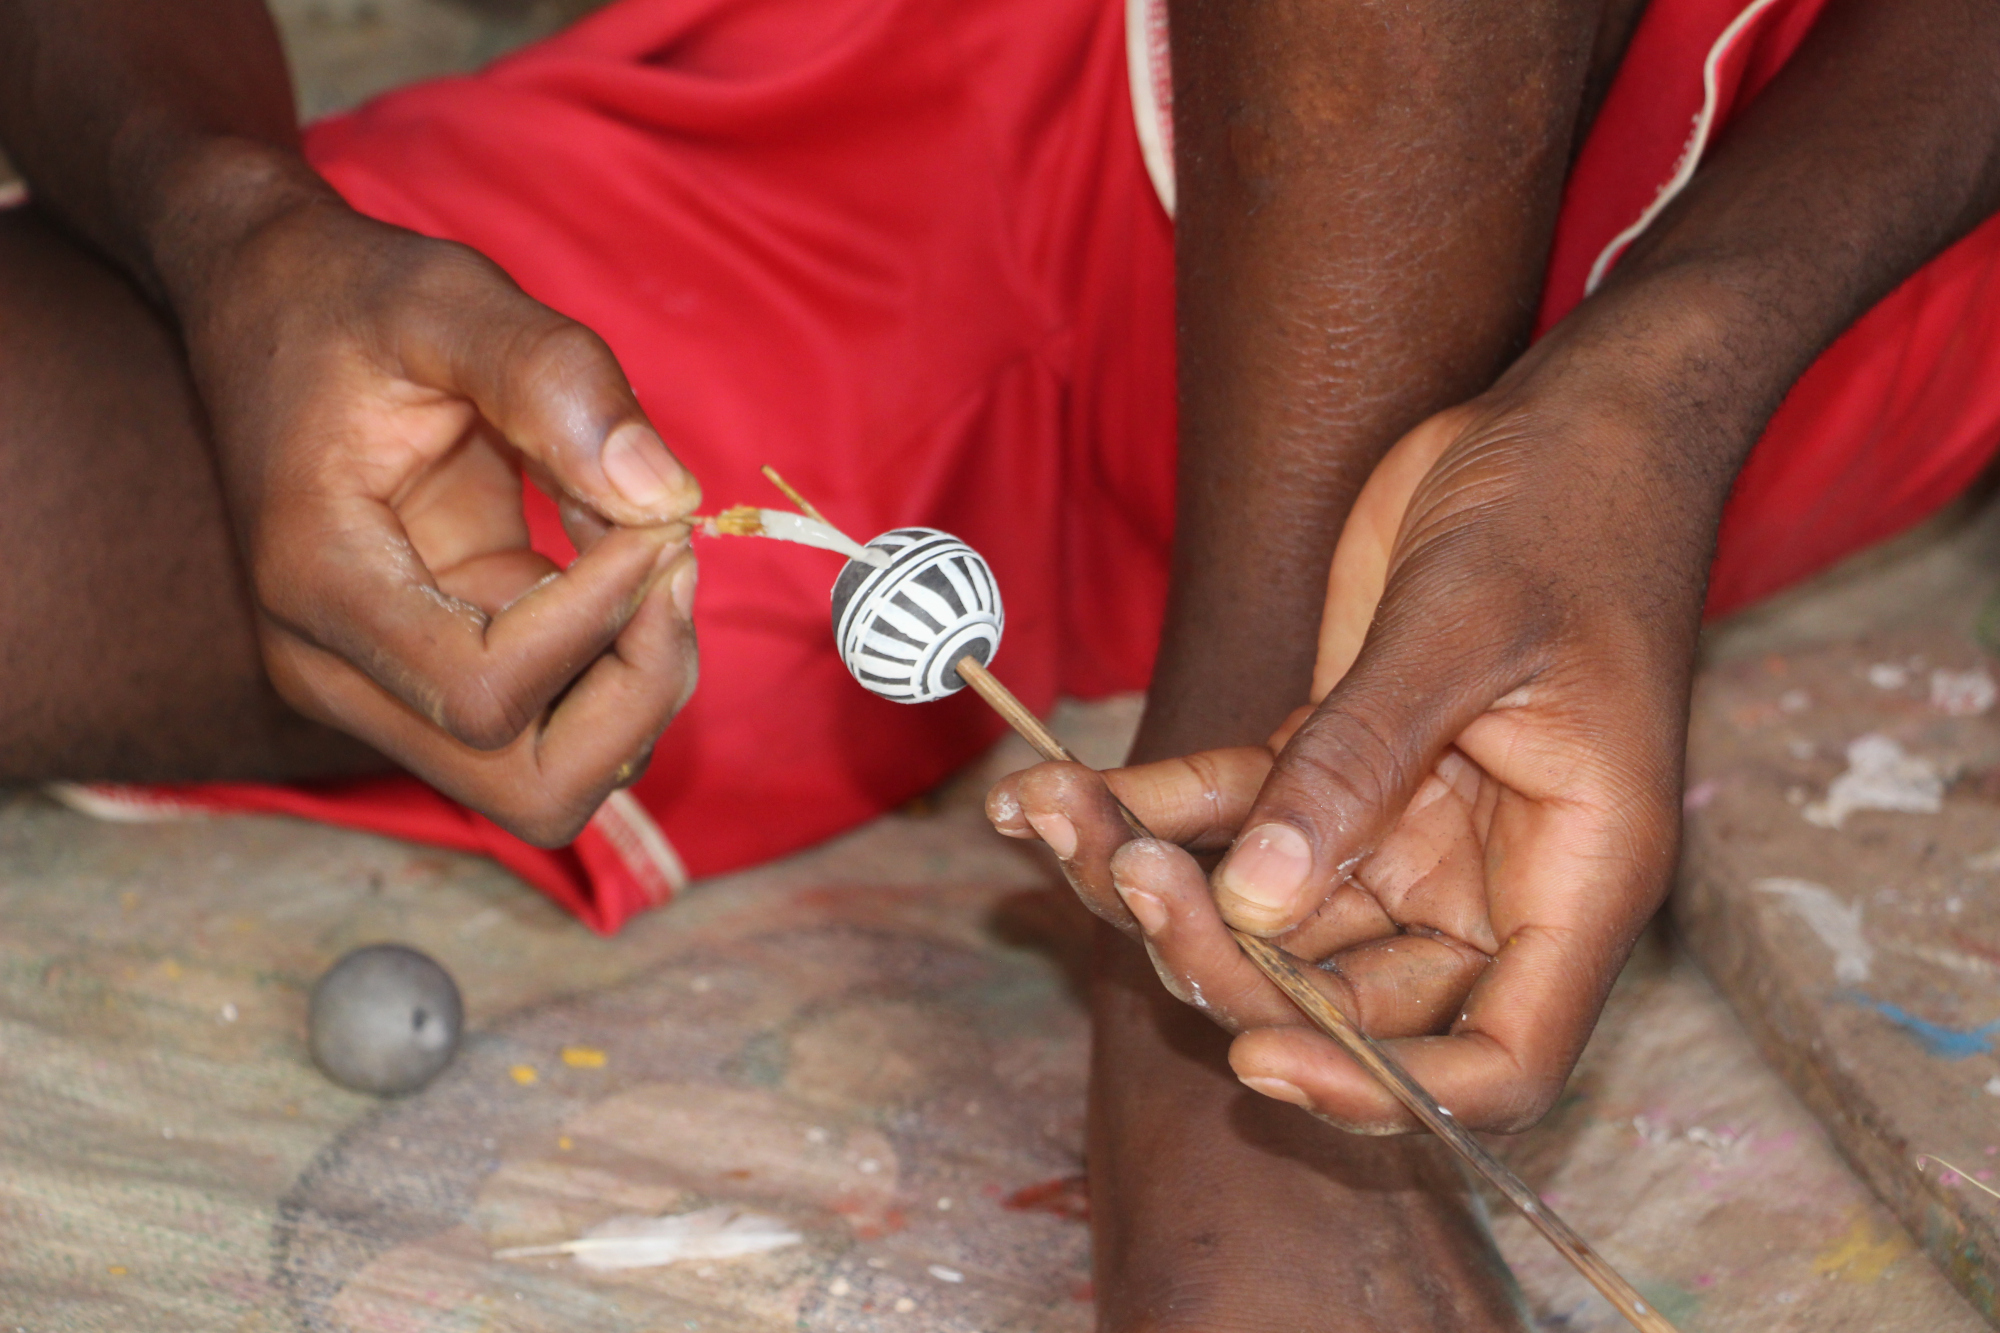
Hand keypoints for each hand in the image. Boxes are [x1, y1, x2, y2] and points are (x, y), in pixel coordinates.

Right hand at [168, 158, 701, 844]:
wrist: (267, 310)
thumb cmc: (345, 300)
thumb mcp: (444, 296)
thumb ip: (550, 377)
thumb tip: (668, 497)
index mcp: (320, 583)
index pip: (487, 693)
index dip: (599, 625)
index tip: (651, 521)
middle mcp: (340, 667)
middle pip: (531, 787)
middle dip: (639, 692)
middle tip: (674, 561)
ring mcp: (390, 684)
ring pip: (553, 778)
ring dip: (639, 681)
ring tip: (646, 543)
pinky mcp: (444, 668)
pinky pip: (559, 719)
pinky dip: (621, 654)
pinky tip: (616, 545)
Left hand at [992, 355, 1722, 1132]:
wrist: (1566, 417)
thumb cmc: (1569, 509)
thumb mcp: (1466, 628)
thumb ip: (1361, 762)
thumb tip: (1258, 901)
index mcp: (1571, 877)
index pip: (1498, 1060)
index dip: (1384, 1090)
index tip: (1261, 1054)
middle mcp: (1484, 876)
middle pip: (1349, 995)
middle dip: (1226, 960)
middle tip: (1130, 877)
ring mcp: (1402, 825)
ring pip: (1264, 907)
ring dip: (1152, 875)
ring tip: (1051, 812)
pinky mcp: (1329, 762)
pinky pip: (1226, 808)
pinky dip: (1142, 804)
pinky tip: (1042, 791)